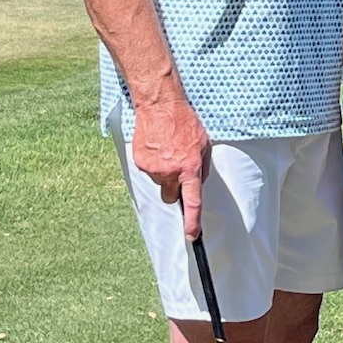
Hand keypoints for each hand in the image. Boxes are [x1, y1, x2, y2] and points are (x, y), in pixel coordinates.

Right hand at [131, 96, 211, 241]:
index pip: (192, 201)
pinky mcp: (139, 161)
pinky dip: (152, 163)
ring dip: (163, 172)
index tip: (192, 236)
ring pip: (158, 182)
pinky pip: (147, 170)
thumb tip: (197, 183)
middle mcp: (170, 171)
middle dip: (173, 189)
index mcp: (190, 168)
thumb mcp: (204, 144)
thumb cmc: (185, 123)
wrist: (160, 106)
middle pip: (169, 196)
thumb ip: (201, 167)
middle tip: (176, 170)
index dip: (192, 221)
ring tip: (167, 150)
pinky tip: (157, 147)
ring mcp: (152, 168)